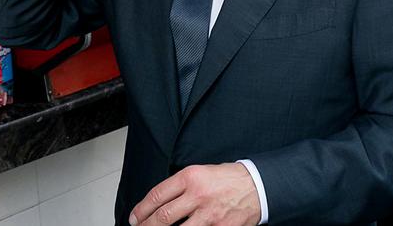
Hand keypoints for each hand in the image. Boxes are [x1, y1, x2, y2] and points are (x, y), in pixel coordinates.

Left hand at [129, 163, 259, 225]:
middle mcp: (198, 196)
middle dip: (147, 225)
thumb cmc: (228, 178)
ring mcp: (209, 215)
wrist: (257, 186)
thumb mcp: (200, 172)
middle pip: (163, 216)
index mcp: (190, 177)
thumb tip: (159, 201)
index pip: (157, 196)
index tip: (135, 217)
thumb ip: (180, 185)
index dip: (141, 209)